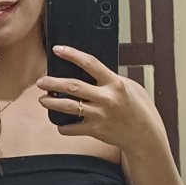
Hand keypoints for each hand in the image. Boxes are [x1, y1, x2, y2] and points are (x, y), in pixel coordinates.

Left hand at [37, 46, 160, 152]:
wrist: (144, 135)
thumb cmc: (137, 107)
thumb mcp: (129, 86)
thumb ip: (110, 78)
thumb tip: (88, 70)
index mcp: (115, 83)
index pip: (90, 63)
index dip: (72, 54)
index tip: (58, 49)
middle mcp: (107, 98)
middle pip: (73, 86)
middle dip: (53, 83)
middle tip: (41, 81)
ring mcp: (100, 115)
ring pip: (68, 107)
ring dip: (51, 103)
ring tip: (42, 100)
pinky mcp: (96, 130)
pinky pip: (72, 128)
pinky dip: (63, 127)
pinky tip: (60, 123)